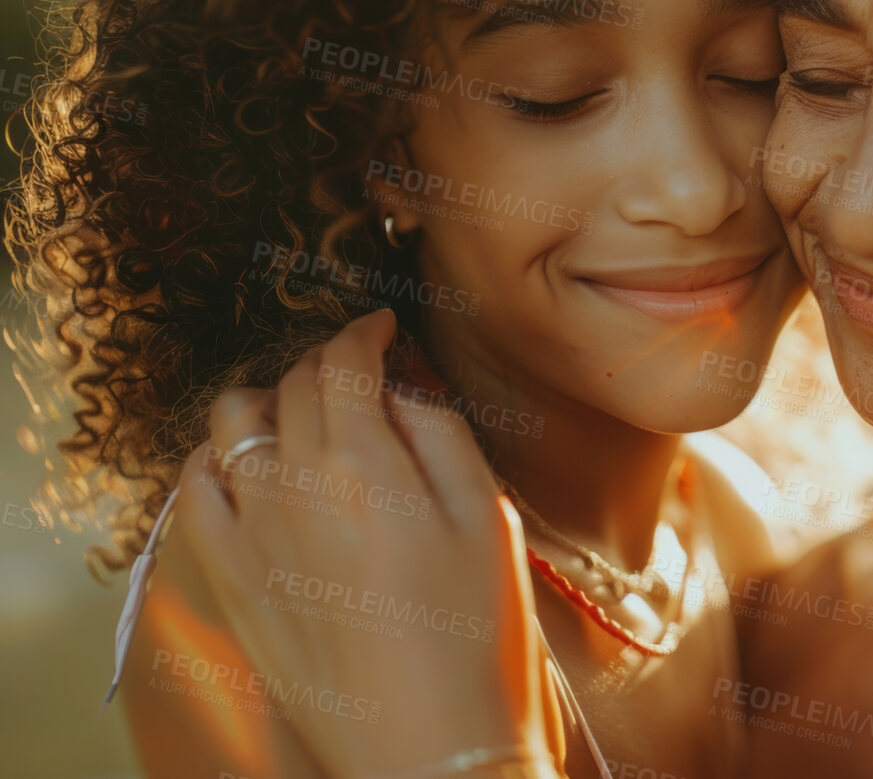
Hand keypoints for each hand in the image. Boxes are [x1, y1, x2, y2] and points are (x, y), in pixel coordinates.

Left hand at [175, 308, 556, 778]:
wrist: (429, 747)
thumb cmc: (478, 637)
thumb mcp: (487, 517)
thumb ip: (442, 434)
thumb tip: (404, 387)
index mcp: (367, 465)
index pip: (345, 362)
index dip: (365, 331)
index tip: (383, 327)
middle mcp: (296, 487)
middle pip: (293, 385)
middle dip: (328, 363)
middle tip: (362, 374)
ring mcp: (252, 534)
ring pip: (231, 424)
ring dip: (267, 400)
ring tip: (304, 413)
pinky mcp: (231, 580)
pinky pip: (194, 493)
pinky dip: (214, 459)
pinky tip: (247, 465)